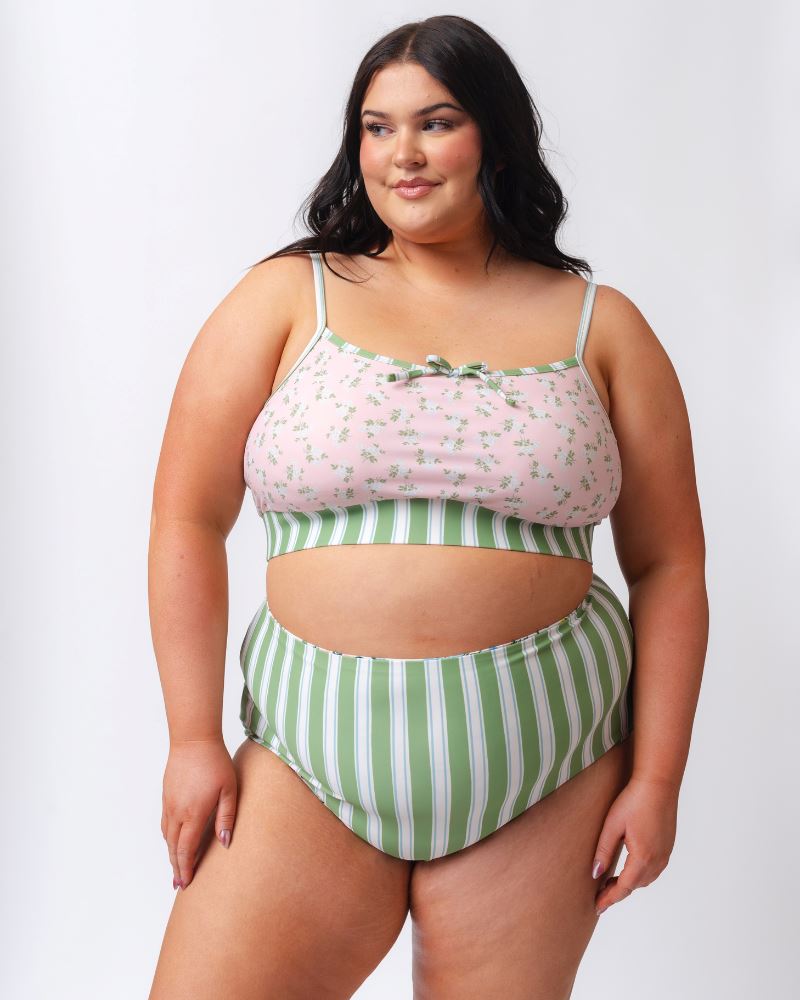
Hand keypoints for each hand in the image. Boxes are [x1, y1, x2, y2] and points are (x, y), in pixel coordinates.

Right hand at [161, 736, 237, 889]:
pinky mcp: (166, 795)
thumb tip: (225, 842)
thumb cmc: (215, 762)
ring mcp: (169, 804)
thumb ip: (226, 816)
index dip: (186, 868)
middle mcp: (177, 812)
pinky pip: (165, 823)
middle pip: (173, 847)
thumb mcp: (229, 789)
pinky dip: (168, 838)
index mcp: (193, 814)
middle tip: (180, 884)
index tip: (186, 883)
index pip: (186, 850)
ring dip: (171, 853)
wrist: (193, 740)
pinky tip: (173, 840)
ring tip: (177, 867)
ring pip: (167, 836)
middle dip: (176, 867)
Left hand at [591, 775, 677, 914]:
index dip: (609, 898)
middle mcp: (657, 860)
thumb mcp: (612, 825)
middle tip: (600, 894)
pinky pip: (653, 869)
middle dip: (617, 892)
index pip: (623, 887)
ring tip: (611, 882)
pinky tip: (629, 869)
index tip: (597, 907)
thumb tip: (596, 874)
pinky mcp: (668, 846)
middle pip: (635, 886)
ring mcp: (665, 854)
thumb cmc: (634, 801)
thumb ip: (603, 851)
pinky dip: (640, 875)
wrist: (659, 784)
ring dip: (629, 884)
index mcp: (642, 857)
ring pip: (646, 879)